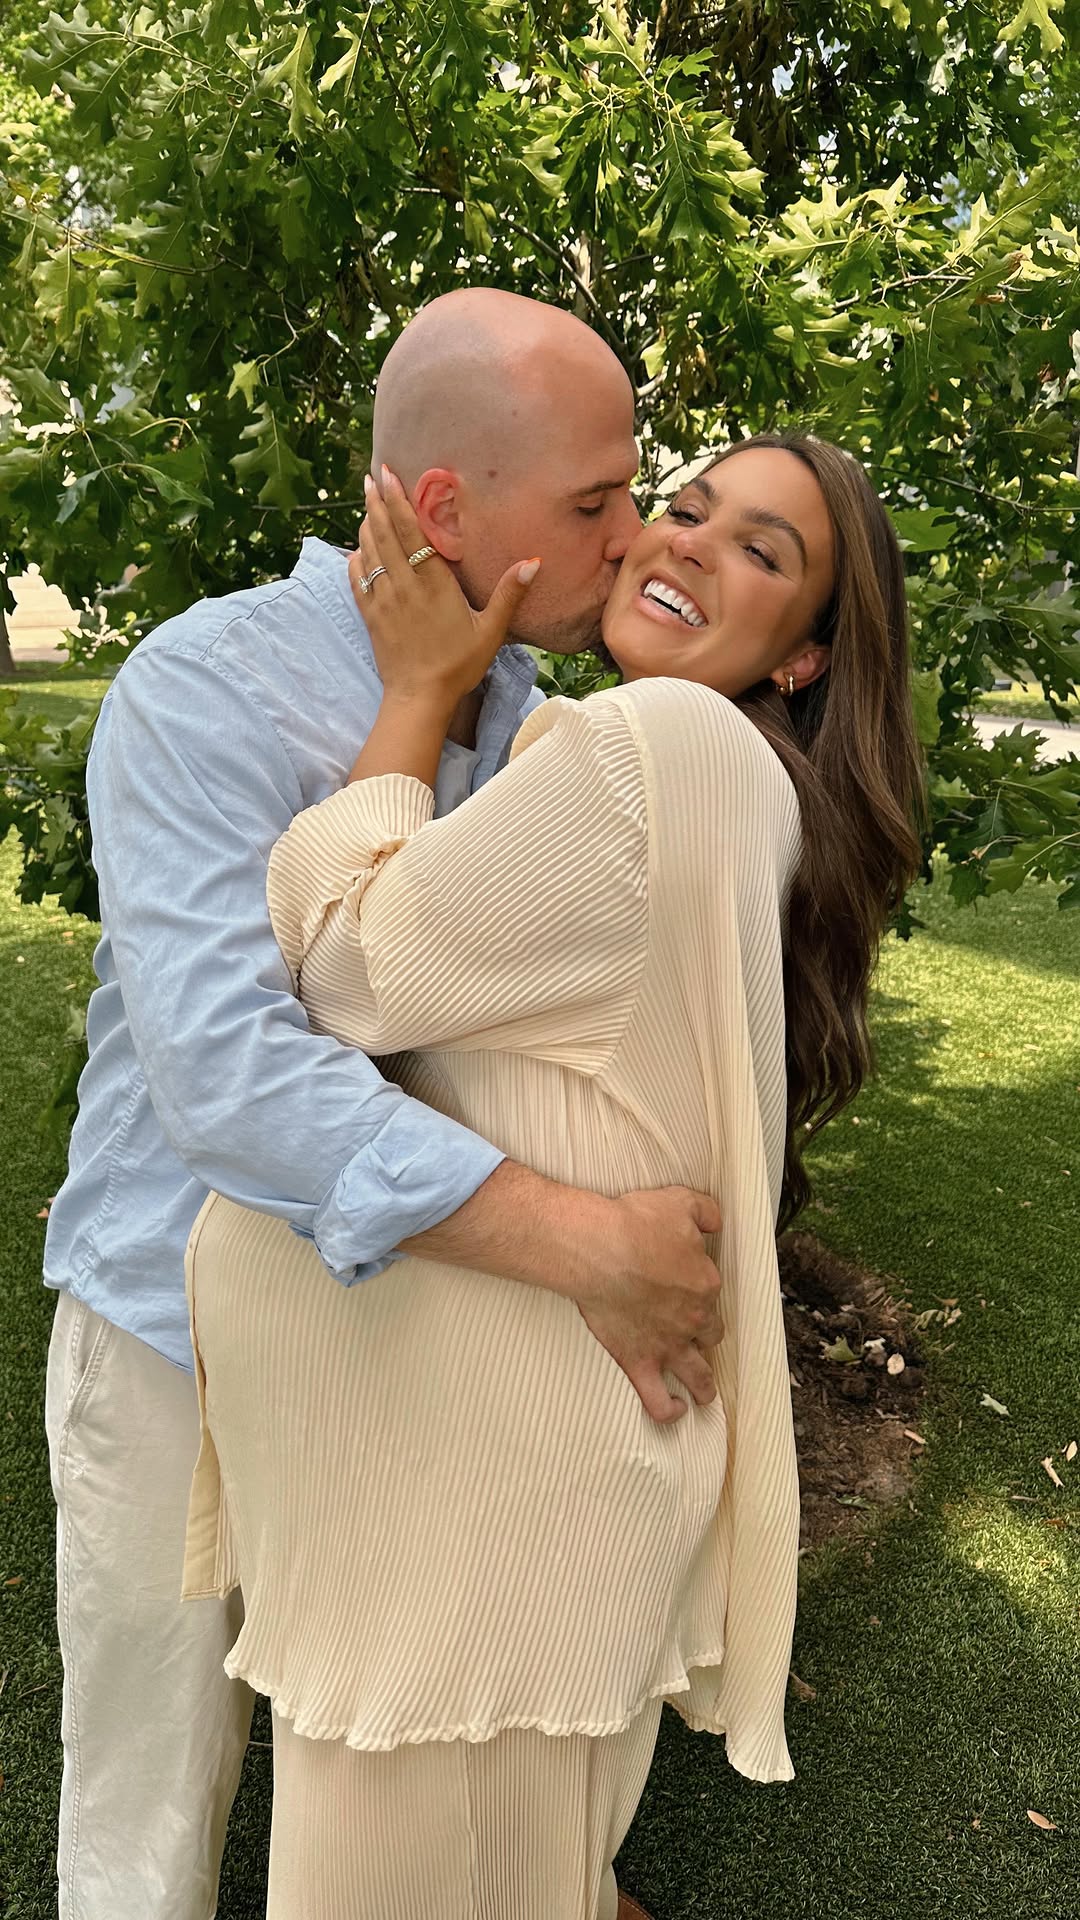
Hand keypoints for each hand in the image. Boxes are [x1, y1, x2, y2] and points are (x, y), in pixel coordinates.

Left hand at [350, 467, 539, 714]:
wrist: (420, 698)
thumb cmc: (459, 665)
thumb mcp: (491, 631)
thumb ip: (509, 594)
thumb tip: (533, 563)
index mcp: (433, 583)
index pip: (411, 532)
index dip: (398, 501)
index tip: (388, 476)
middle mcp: (404, 585)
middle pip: (385, 534)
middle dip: (377, 502)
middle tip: (372, 476)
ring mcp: (383, 600)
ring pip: (369, 552)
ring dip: (366, 525)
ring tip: (367, 503)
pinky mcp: (371, 616)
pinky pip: (358, 579)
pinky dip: (356, 559)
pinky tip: (358, 549)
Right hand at [401, 1161, 722, 1428]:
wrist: (599, 1250)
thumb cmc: (636, 1223)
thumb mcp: (680, 1202)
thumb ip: (707, 1212)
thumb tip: (717, 1223)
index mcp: (704, 1284)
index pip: (711, 1292)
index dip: (701, 1289)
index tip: (690, 1286)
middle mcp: (692, 1320)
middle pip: (709, 1333)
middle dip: (705, 1334)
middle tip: (697, 1333)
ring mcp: (667, 1345)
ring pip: (696, 1374)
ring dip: (704, 1386)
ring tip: (704, 1394)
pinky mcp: (638, 1361)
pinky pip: (657, 1399)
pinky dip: (669, 1410)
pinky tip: (676, 1411)